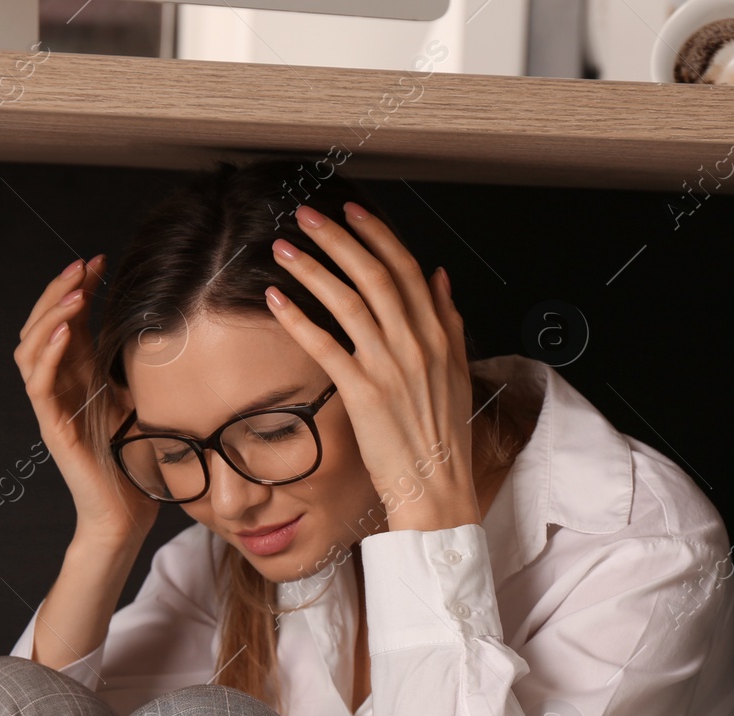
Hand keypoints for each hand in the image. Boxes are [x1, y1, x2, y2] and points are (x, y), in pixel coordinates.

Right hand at [15, 256, 159, 544]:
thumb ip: (143, 368)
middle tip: (82, 265)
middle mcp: (61, 386)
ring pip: (30, 348)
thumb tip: (171, 329)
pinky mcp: (53, 427)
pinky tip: (65, 333)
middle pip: (42, 325)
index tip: (100, 260)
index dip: (79, 288)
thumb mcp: (145, 400)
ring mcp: (53, 406)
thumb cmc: (137, 461)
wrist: (126, 513)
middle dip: (59, 290)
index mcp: (80, 376)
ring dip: (50, 316)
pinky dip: (48, 354)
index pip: (69, 320)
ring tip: (74, 293)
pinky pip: (39, 384)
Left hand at [263, 202, 478, 531]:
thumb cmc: (443, 435)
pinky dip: (299, 318)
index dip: (377, 234)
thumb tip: (440, 275)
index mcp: (437, 334)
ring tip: (284, 248)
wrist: (438, 486)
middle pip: (373, 272)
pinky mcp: (363, 393)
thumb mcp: (456, 369)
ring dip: (313, 268)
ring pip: (348, 300)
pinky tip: (276, 300)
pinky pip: (326, 345)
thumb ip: (448, 319)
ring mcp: (390, 366)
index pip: (406, 267)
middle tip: (306, 215)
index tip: (352, 211)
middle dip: (338, 237)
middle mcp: (415, 342)